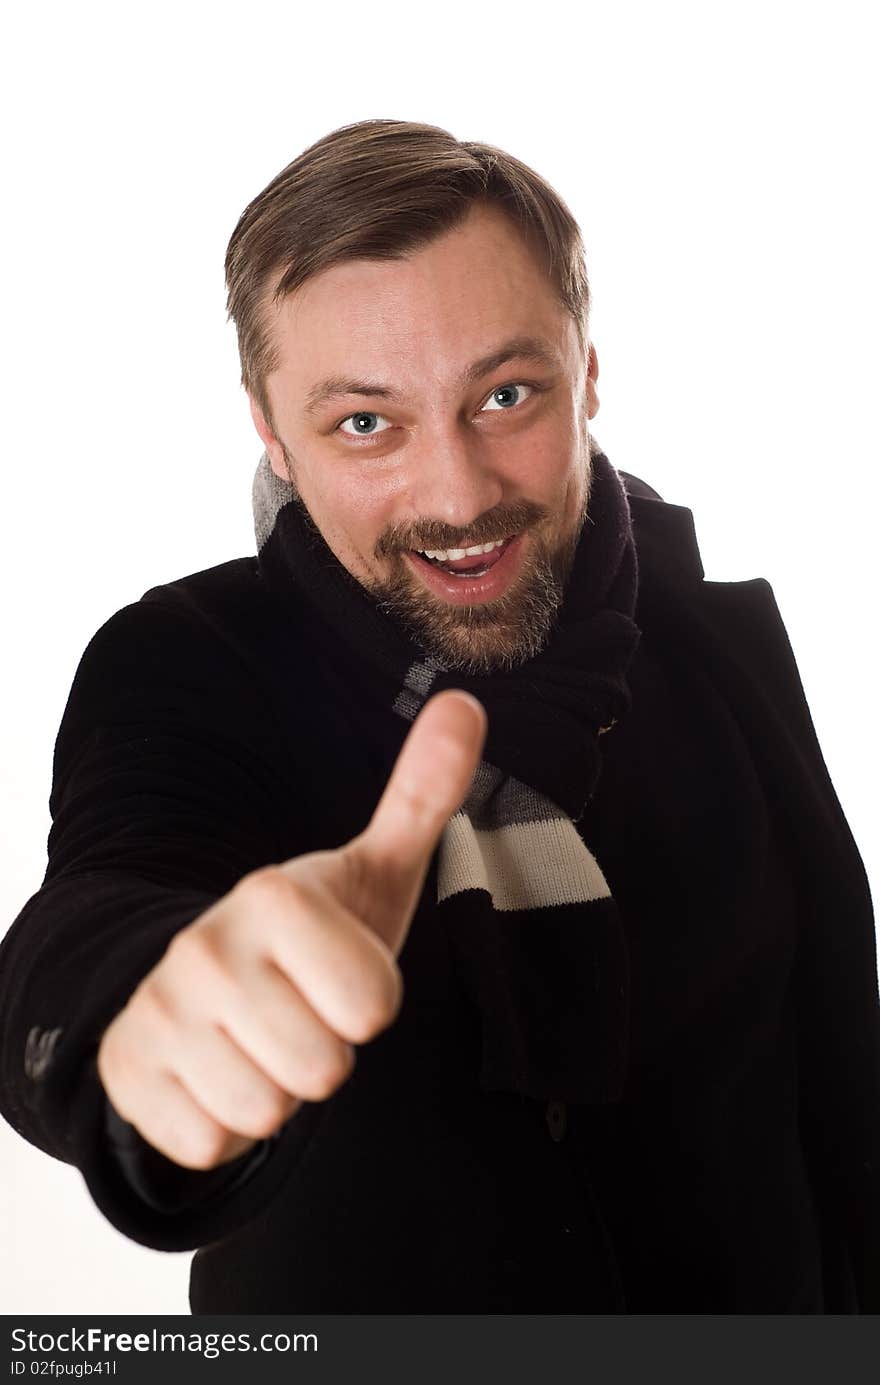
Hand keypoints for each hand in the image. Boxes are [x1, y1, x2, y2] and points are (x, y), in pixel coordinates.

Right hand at [97, 690, 485, 1169]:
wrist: (202, 987)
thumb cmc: (313, 936)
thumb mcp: (374, 871)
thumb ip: (423, 793)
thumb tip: (466, 701)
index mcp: (272, 894)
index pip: (373, 1007)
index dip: (369, 1004)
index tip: (339, 974)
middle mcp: (203, 946)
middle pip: (322, 1070)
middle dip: (322, 1055)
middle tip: (298, 1014)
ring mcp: (156, 1011)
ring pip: (265, 1113)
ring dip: (274, 1093)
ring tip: (259, 1042)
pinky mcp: (124, 1072)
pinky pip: (210, 1144)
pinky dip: (222, 1125)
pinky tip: (214, 1072)